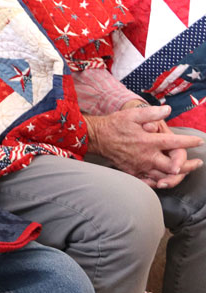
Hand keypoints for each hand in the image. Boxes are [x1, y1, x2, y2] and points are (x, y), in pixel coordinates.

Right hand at [86, 105, 203, 187]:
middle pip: (174, 166)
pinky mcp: (133, 173)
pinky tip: (165, 179)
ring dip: (178, 175)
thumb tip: (168, 109)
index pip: (174, 143)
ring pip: (164, 177)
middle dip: (189, 165)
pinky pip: (151, 182)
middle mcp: (146, 157)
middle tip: (197, 163)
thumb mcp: (132, 114)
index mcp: (148, 141)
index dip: (189, 142)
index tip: (199, 141)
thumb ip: (151, 113)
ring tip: (185, 172)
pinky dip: (161, 182)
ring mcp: (139, 167)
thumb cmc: (114, 125)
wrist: (96, 138)